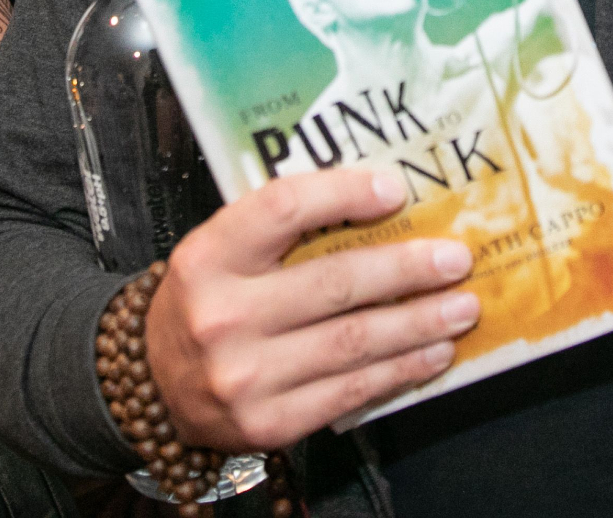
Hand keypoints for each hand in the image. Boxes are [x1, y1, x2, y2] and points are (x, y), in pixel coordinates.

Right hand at [143, 168, 479, 450]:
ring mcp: (245, 375)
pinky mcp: (268, 422)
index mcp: (208, 256)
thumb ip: (281, 229)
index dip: (343, 195)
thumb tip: (379, 201)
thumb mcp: (221, 252)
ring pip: (353, 341)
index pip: (282, 209)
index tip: (395, 190)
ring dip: (418, 323)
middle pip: (335, 282)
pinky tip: (432, 354)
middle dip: (407, 270)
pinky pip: (350, 391)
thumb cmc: (205, 302)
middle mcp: (222, 315)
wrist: (151, 385)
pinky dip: (400, 370)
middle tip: (455, 260)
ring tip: (461, 308)